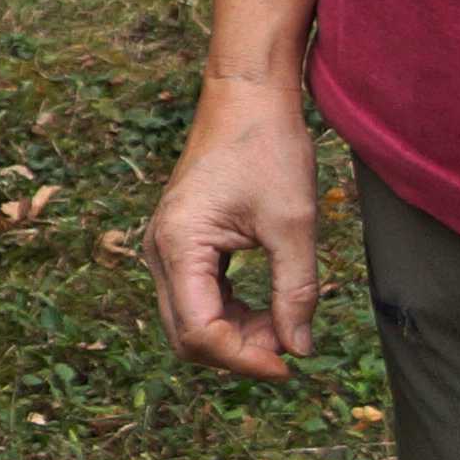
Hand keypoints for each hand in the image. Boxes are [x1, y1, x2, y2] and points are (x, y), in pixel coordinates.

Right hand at [145, 79, 322, 382]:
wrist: (247, 96)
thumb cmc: (269, 148)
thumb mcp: (293, 223)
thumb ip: (295, 290)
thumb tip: (299, 350)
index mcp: (179, 244)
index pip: (199, 332)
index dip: (244, 359)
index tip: (291, 364)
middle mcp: (160, 250)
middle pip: (187, 335)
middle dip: (239, 351)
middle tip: (291, 345)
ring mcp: (167, 247)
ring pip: (192, 319)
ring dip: (238, 334)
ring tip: (287, 323)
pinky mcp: (182, 243)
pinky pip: (199, 297)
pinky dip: (233, 312)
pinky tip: (270, 307)